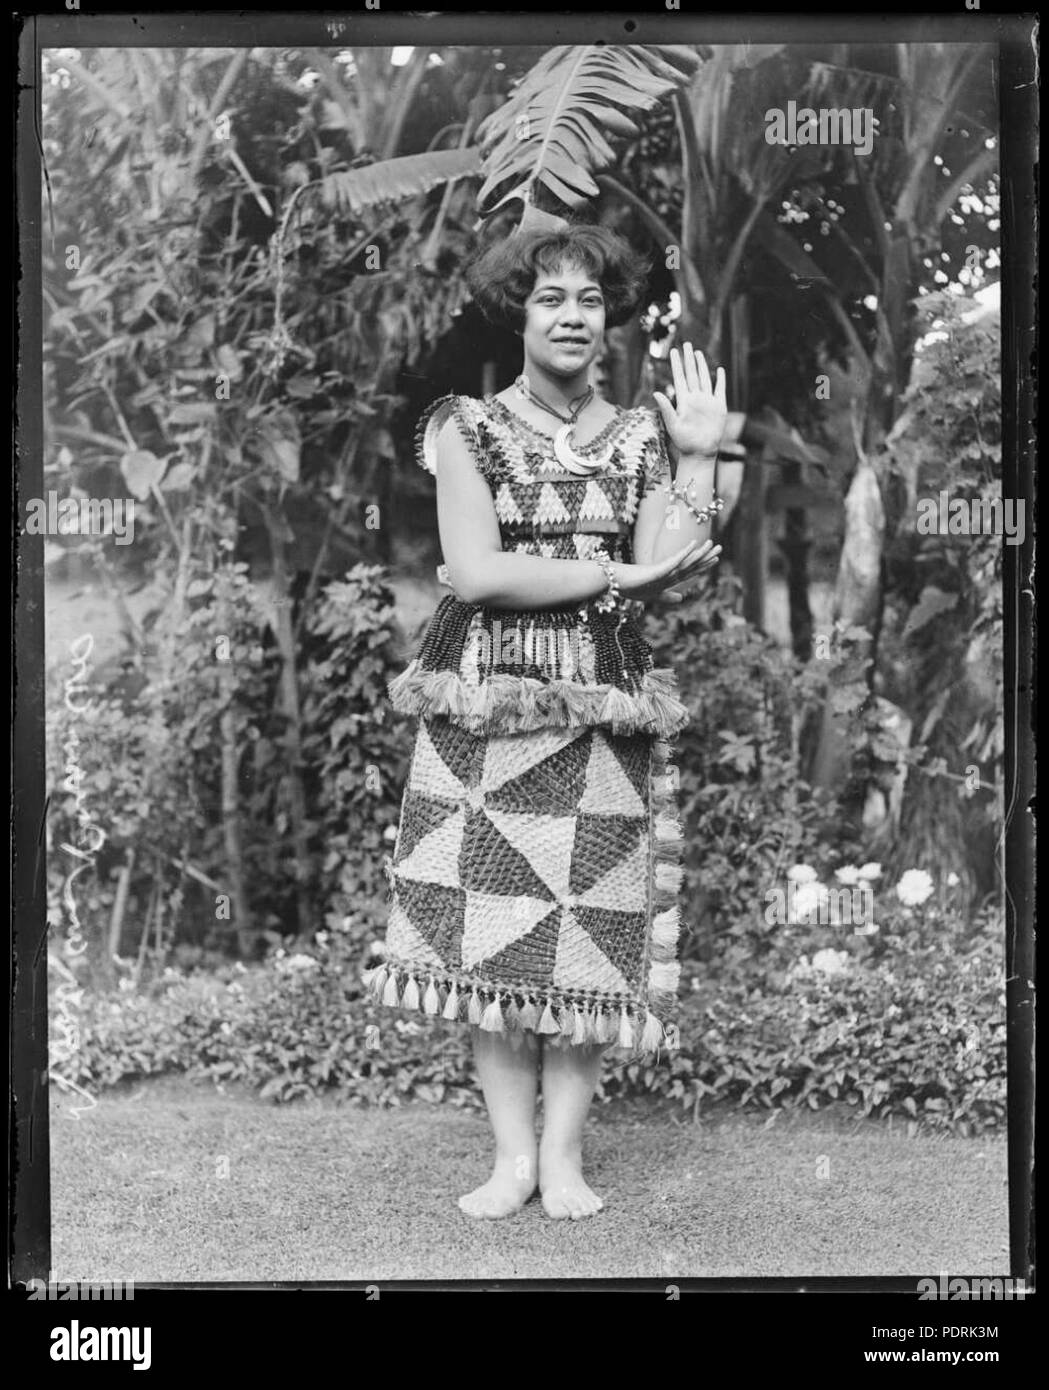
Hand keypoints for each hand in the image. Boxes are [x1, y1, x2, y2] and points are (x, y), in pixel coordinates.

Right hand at [614, 539, 720, 603]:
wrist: (615, 582)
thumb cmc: (631, 588)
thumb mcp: (654, 596)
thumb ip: (668, 597)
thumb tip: (682, 597)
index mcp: (669, 577)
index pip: (690, 571)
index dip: (704, 565)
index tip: (716, 558)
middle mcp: (668, 572)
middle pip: (691, 564)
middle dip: (706, 556)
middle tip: (720, 547)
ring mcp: (663, 570)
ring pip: (686, 561)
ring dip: (700, 553)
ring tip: (712, 544)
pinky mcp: (657, 569)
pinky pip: (673, 561)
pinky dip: (684, 554)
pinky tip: (693, 545)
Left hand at [653, 344, 727, 460]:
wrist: (700, 452)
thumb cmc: (684, 442)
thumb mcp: (672, 424)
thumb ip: (665, 408)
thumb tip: (656, 392)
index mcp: (683, 401)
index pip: (680, 378)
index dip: (677, 365)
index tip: (673, 352)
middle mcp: (695, 398)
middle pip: (692, 374)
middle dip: (688, 359)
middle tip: (685, 344)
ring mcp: (707, 401)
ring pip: (704, 378)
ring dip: (701, 365)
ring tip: (697, 352)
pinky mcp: (719, 406)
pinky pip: (720, 389)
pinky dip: (720, 379)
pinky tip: (719, 370)